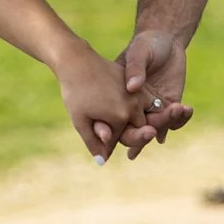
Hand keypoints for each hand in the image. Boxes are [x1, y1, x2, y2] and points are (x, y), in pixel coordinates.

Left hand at [56, 42, 150, 162]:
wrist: (77, 61)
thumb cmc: (75, 92)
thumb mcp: (80, 121)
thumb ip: (94, 143)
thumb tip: (102, 162)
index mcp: (121, 117)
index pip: (122, 139)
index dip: (111, 143)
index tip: (102, 145)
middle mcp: (134, 105)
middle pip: (140, 128)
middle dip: (133, 133)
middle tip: (121, 136)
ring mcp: (137, 91)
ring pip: (147, 113)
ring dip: (142, 119)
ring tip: (133, 123)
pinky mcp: (136, 82)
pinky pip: (145, 99)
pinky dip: (142, 106)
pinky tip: (133, 108)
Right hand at [118, 28, 194, 158]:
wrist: (166, 40)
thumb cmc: (145, 44)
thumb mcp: (138, 52)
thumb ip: (135, 68)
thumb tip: (132, 87)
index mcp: (116, 98)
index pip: (107, 122)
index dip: (106, 132)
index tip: (111, 136)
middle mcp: (132, 109)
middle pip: (131, 134)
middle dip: (140, 137)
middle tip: (151, 132)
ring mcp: (151, 110)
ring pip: (154, 129)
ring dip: (165, 123)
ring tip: (176, 108)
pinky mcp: (168, 107)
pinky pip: (173, 121)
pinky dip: (180, 118)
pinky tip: (186, 109)